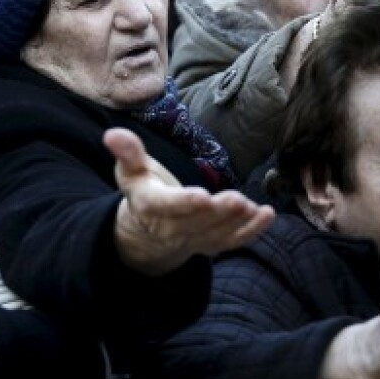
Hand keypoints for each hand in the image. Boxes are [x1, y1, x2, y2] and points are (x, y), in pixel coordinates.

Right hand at [105, 127, 274, 276]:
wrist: (147, 232)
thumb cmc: (143, 190)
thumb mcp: (132, 170)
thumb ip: (128, 152)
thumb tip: (112, 134)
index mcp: (151, 206)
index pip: (167, 206)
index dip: (184, 203)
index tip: (201, 196)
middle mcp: (171, 228)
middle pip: (197, 222)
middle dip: (218, 213)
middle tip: (238, 200)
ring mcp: (194, 239)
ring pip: (216, 234)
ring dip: (236, 222)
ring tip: (252, 207)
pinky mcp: (212, 244)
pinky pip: (233, 241)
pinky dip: (252, 231)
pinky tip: (268, 215)